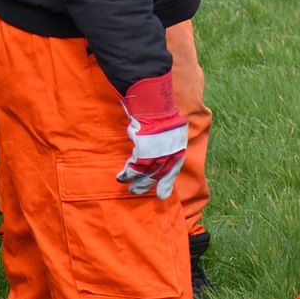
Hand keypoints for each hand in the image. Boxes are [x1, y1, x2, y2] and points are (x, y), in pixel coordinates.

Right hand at [117, 73, 185, 198]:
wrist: (153, 104)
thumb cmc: (158, 112)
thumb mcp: (169, 129)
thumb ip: (166, 140)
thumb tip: (160, 146)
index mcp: (178, 147)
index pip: (174, 168)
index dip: (167, 182)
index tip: (163, 194)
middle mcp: (170, 152)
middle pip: (159, 173)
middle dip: (148, 184)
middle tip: (138, 192)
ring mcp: (159, 152)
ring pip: (146, 172)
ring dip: (137, 182)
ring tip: (130, 189)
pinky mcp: (145, 151)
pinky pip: (135, 166)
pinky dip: (128, 173)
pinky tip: (122, 178)